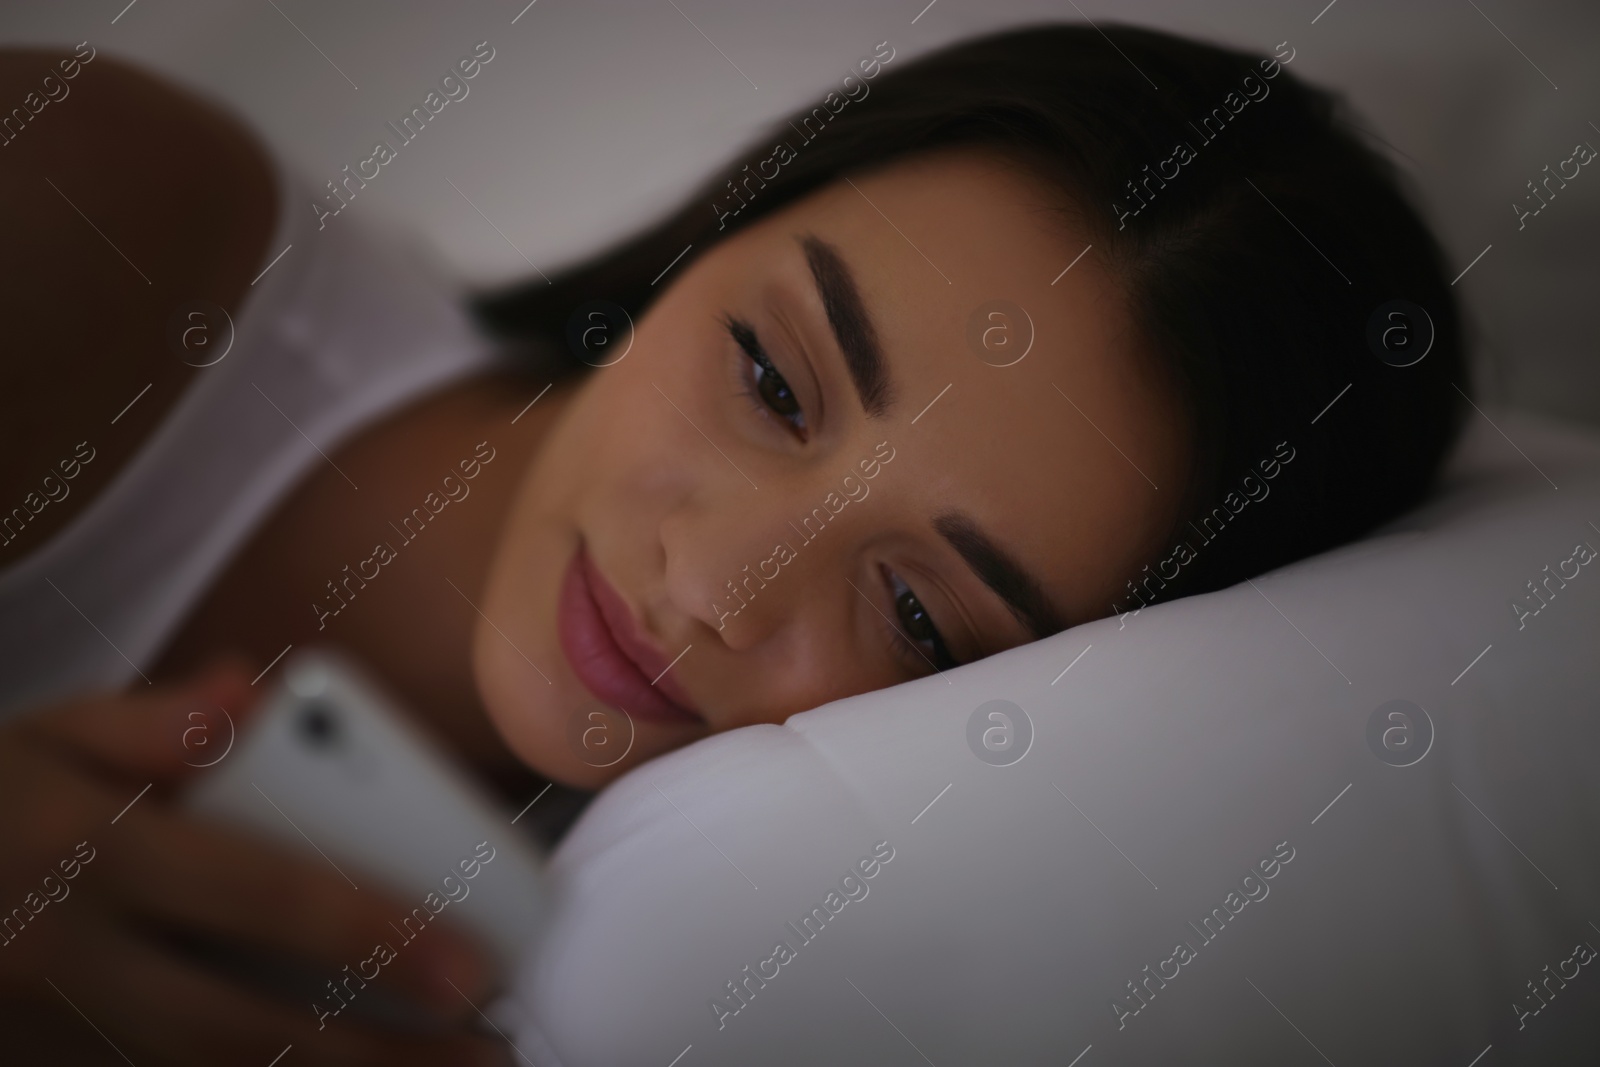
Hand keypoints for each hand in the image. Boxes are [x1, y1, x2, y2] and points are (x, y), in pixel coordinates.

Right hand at [0, 661, 506, 1065]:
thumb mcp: (38, 735)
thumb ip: (150, 722)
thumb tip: (250, 691)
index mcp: (88, 856)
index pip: (257, 898)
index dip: (373, 936)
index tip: (468, 968)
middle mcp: (68, 962)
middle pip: (247, 1030)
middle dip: (377, 1057)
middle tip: (485, 1054)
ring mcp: (47, 1038)